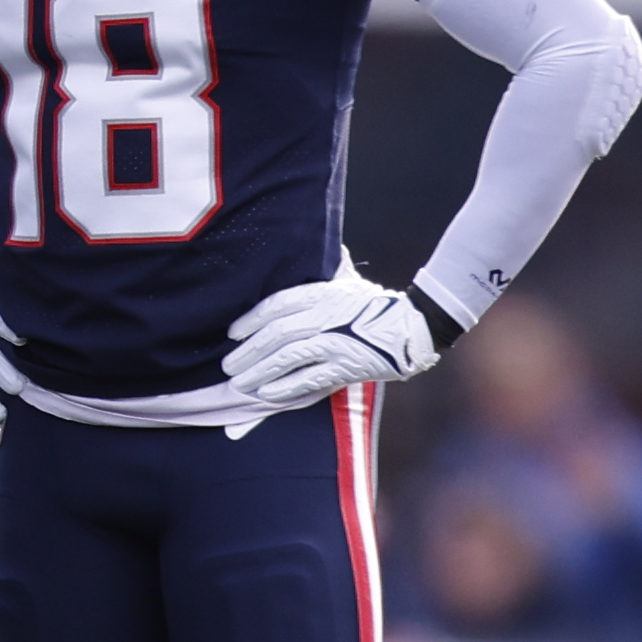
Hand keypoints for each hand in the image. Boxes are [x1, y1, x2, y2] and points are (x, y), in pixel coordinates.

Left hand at [222, 261, 440, 410]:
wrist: (413, 326)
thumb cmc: (375, 304)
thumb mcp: (346, 281)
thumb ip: (327, 269)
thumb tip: (324, 248)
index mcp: (321, 294)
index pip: (277, 304)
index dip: (251, 319)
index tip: (232, 332)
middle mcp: (324, 316)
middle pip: (276, 333)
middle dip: (248, 351)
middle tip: (227, 364)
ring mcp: (335, 341)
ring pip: (287, 357)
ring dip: (259, 370)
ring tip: (239, 382)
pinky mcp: (346, 365)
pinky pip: (309, 378)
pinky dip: (285, 386)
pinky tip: (266, 393)